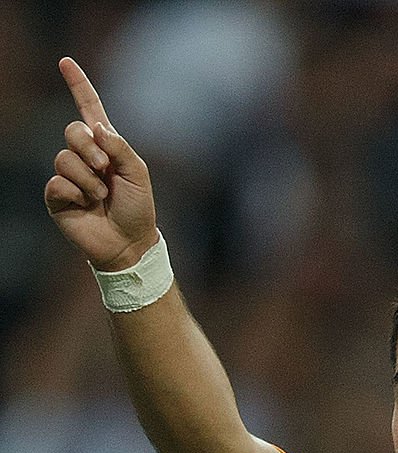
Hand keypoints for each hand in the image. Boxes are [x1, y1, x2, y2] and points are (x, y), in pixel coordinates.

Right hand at [44, 57, 158, 270]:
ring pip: (64, 158)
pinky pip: (58, 182)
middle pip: (72, 131)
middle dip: (89, 148)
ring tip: (100, 196)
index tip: (65, 61)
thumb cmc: (137, 209)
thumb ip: (119, 146)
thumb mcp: (137, 173)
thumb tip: (96, 129)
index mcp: (106, 147)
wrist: (129, 243)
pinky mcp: (58, 197)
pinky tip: (86, 205)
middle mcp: (84, 158)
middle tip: (105, 170)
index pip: (89, 109)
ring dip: (87, 178)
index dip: (78, 85)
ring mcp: (69, 177)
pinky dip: (76, 193)